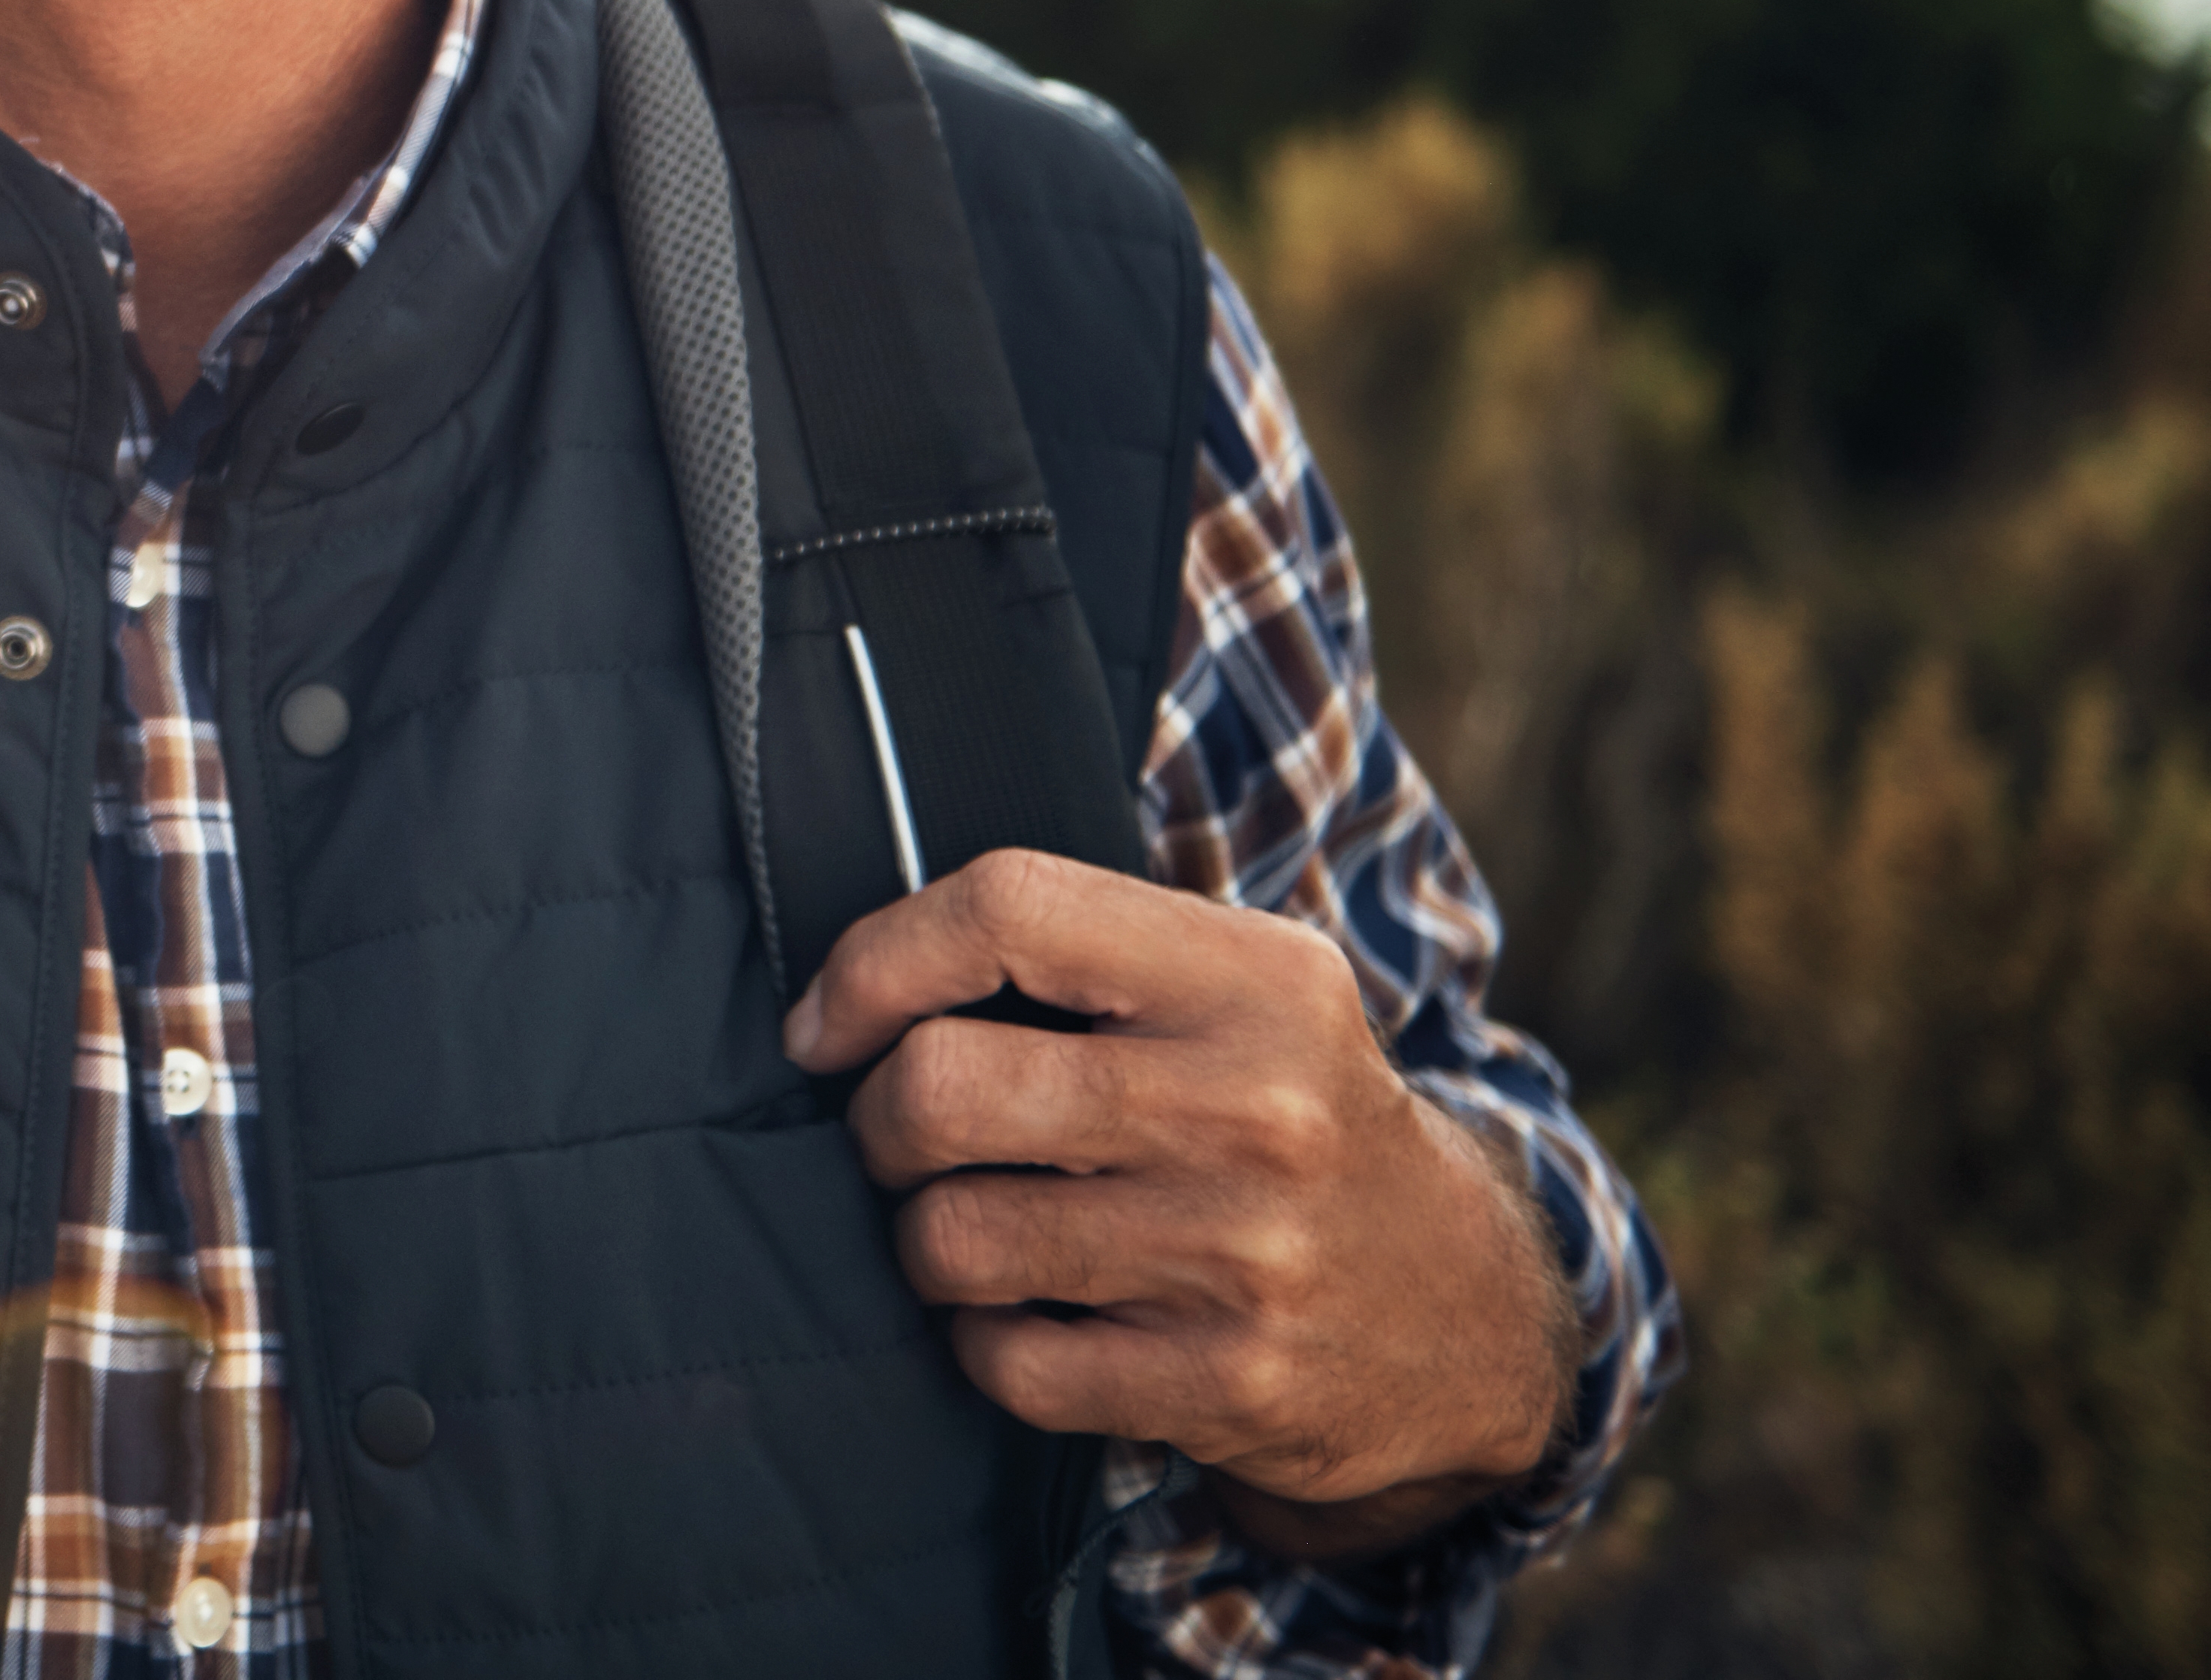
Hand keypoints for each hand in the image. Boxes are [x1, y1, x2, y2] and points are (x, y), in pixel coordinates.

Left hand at [785, 848, 1577, 1550]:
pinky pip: (1004, 1363)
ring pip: (951, 1237)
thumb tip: (852, 978)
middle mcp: (1254, 1107)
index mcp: (1252, 978)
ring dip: (923, 1240)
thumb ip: (1080, 952)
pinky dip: (981, 1343)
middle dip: (876, 1121)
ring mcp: (1243, 1255)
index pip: (1007, 908)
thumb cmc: (1292, 1120)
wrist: (1467, 1313)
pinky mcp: (1228, 1385)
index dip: (875, 961)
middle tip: (901, 1137)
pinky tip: (1027, 1316)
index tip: (826, 1024)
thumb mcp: (1239, 990)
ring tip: (971, 1227)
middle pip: (941, 1087)